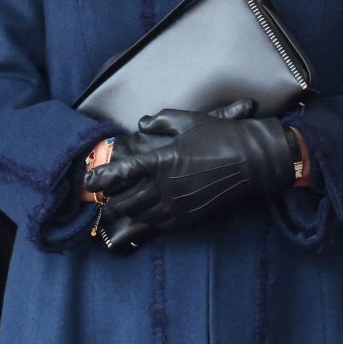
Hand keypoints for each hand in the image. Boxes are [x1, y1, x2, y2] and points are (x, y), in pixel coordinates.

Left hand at [91, 101, 292, 232]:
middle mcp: (167, 185)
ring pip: (143, 214)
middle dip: (111, 202)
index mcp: (163, 159)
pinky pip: (162, 223)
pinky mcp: (190, 216)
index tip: (90, 180)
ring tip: (119, 210)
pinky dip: (149, 220)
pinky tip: (145, 216)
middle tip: (102, 201)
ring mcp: (179, 203)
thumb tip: (143, 123)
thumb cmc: (221, 136)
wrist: (253, 161)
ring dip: (128, 213)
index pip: (123, 171)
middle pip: (128, 200)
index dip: (103, 177)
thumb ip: (162, 120)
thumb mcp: (190, 121)